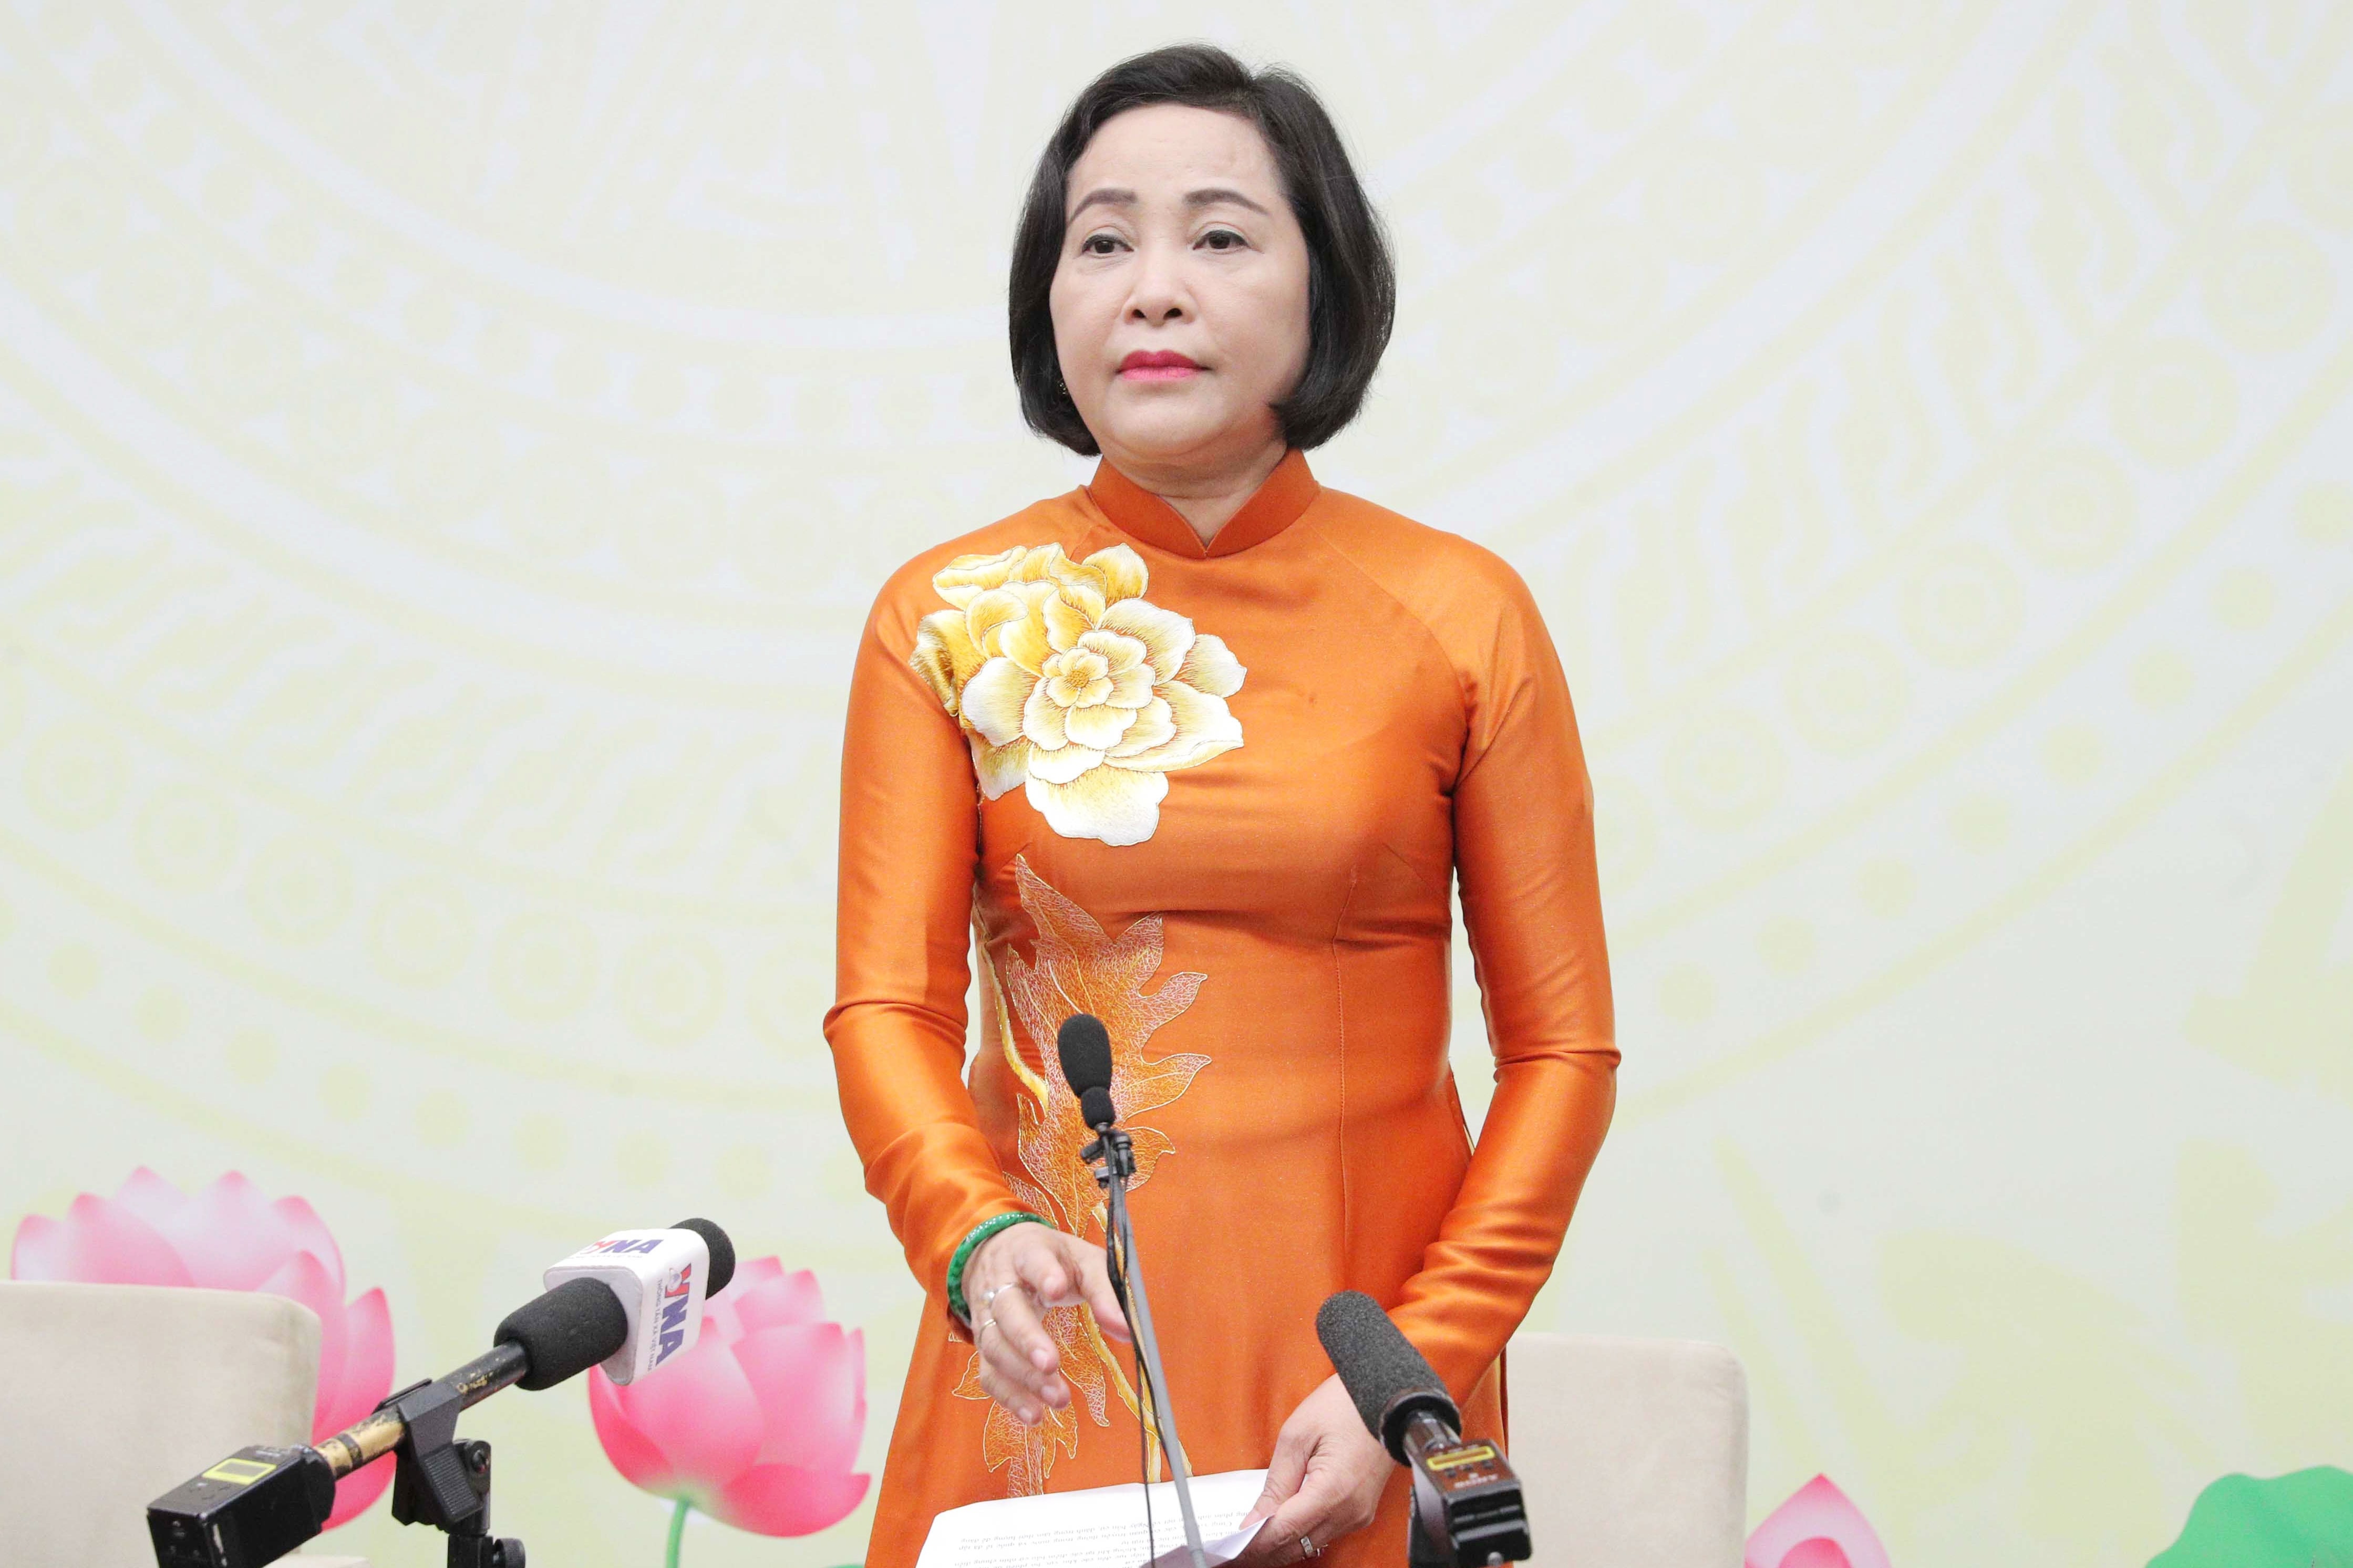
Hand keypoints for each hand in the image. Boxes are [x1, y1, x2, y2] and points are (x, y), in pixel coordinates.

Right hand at [962, 1223, 1129, 1425]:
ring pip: (995, 1346)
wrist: (998, 1252)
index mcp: (1027, 1253)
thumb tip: (1127, 1332)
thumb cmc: (1052, 1260)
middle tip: (1051, 1364)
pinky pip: (989, 1374)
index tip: (1057, 1290)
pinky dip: (1009, 1397)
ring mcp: (987, 1316)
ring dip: (1024, 1376)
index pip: (1033, 1261)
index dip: (1043, 1275)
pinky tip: (1034, 1415)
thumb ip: (1105, 1292)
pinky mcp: (984, 1344)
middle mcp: (1000, 1284)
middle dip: (1027, 1338)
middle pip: (1007, 1310)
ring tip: (1058, 1398)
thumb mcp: (1082, 1261)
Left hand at [1234, 1375, 1391, 1564]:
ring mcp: (1358, 1515)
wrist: (1387, 1398)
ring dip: (1282, 1542)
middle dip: (1264, 1549)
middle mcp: (1349, 1512)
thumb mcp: (1297, 1435)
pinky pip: (1326, 1532)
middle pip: (1297, 1546)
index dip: (1254, 1542)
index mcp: (1332, 1492)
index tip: (1232, 1544)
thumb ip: (1276, 1482)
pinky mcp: (1361, 1511)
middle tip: (1236, 1544)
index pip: (1284, 1532)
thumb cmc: (1345, 1407)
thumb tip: (1257, 1518)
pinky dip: (1302, 1532)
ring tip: (1254, 1534)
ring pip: (1311, 1543)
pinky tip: (1283, 1523)